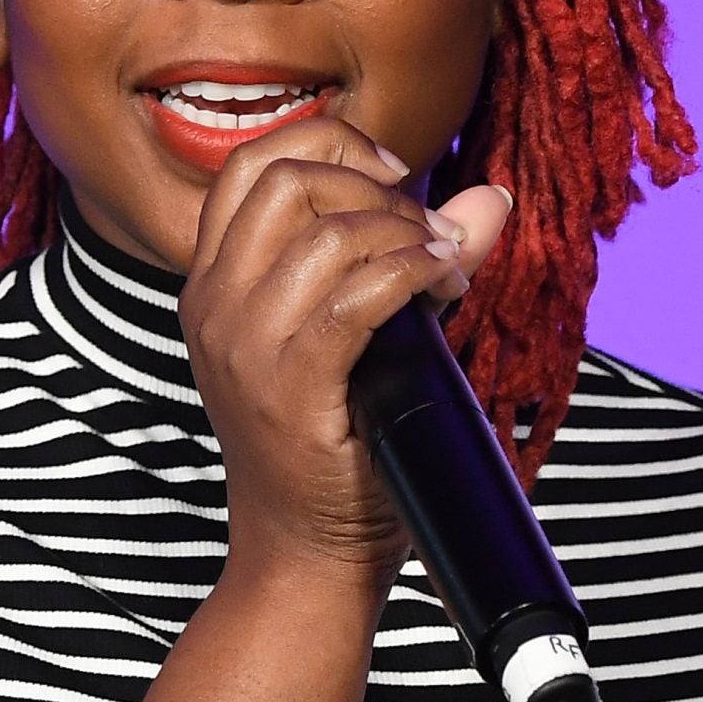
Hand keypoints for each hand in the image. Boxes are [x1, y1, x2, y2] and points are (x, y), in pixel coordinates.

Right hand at [178, 118, 513, 594]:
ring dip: (407, 233)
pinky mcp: (289, 389)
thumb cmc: (332, 446)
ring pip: (328, 231)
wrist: (303, 557)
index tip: (392, 174)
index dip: (329, 144)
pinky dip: (413, 272)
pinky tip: (443, 286)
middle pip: (287, 178)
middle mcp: (215, 305)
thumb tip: (489, 198)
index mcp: (213, 284)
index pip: (251, 164)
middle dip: (373, 181)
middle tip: (426, 226)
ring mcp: (245, 347)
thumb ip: (409, 257)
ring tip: (445, 269)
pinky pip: (358, 296)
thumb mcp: (352, 336)